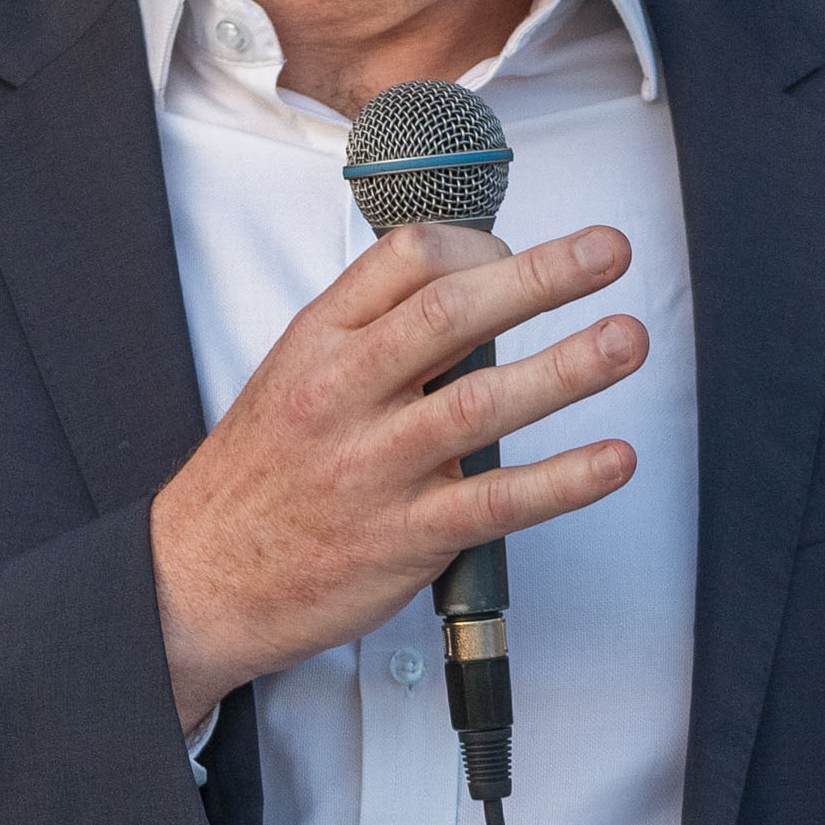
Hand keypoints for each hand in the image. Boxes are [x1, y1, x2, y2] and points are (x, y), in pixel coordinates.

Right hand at [150, 222, 646, 726]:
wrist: (197, 580)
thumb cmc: (258, 479)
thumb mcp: (293, 377)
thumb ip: (375, 337)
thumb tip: (473, 299)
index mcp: (319, 342)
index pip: (405, 259)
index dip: (478, 244)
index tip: (522, 249)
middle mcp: (345, 394)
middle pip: (452, 313)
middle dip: (542, 277)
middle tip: (608, 252)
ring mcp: (375, 466)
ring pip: (482, 402)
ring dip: (567, 368)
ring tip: (627, 340)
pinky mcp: (404, 536)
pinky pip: (497, 501)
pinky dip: (564, 479)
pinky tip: (613, 459)